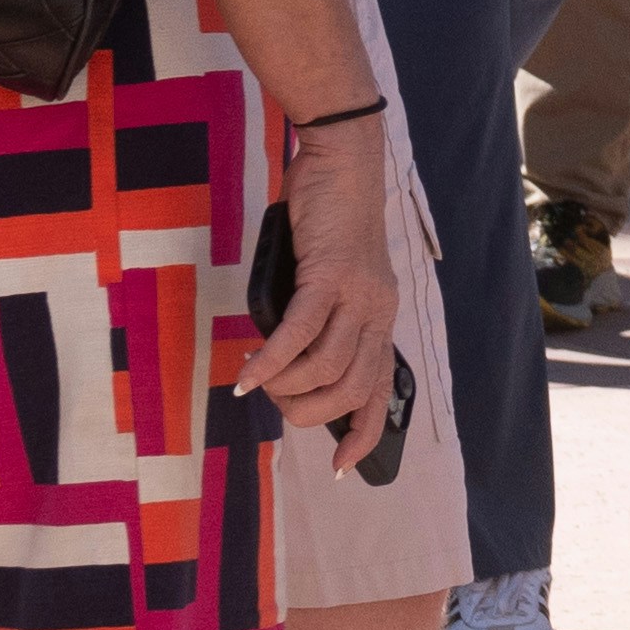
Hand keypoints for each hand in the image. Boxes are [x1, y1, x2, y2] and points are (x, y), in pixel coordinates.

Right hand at [244, 117, 398, 436]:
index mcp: (381, 318)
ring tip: (256, 382)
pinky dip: (272, 360)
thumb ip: (322, 317)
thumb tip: (290, 359)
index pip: (381, 392)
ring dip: (285, 386)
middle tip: (275, 403)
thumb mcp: (332, 277)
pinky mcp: (330, 275)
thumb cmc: (330, 221)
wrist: (343, 162)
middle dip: (308, 412)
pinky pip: (300, 333)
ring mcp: (357, 295)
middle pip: (351, 390)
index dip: (363, 436)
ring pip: (326, 367)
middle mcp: (378, 313)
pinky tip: (248, 374)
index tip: (340, 467)